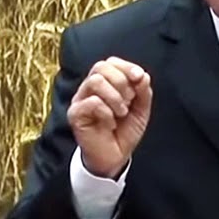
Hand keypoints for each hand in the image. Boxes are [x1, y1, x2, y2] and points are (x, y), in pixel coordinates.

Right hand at [68, 56, 151, 178]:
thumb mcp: (141, 109)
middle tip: (129, 101)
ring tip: (121, 113)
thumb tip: (142, 75)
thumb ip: (143, 91)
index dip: (127, 67)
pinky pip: (91, 102)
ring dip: (115, 97)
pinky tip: (110, 123)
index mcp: (105, 83)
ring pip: (95, 81)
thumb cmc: (124, 131)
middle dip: (121, 81)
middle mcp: (90, 88)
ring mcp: (80, 100)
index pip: (111, 62)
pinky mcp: (75, 114)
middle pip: (100, 67)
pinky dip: (106, 112)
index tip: (139, 78)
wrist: (115, 157)